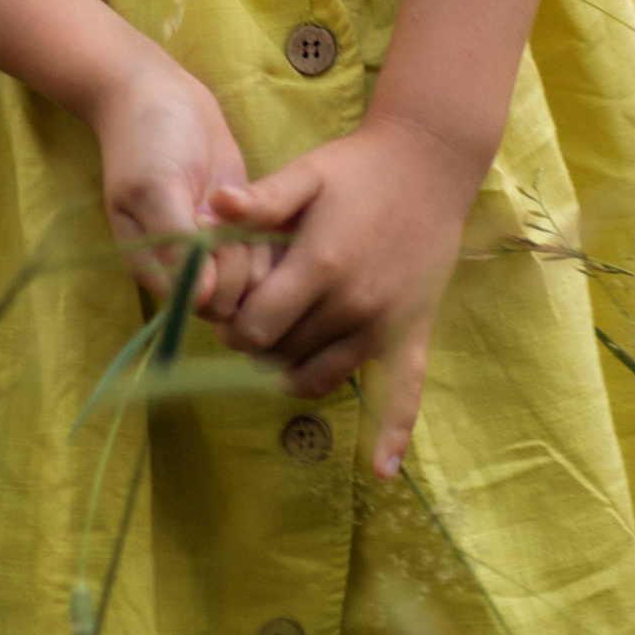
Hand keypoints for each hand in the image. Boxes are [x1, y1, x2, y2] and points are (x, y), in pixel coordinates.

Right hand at [86, 51, 262, 319]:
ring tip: (239, 202)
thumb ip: (177, 244)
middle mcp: (184, 266)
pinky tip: (258, 200)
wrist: (159, 92)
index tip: (206, 228)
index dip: (215, 276)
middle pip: (230, 297)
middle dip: (237, 259)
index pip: (197, 305)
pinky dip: (268, 231)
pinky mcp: (238, 224)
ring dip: (254, 243)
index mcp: (152, 268)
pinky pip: (263, 248)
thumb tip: (203, 298)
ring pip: (251, 276)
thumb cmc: (146, 139)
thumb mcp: (155, 187)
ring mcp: (214, 245)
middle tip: (223, 211)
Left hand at [208, 113, 484, 478]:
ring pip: (322, 377)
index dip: (232, 327)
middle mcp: (353, 305)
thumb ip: (259, 199)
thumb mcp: (305, 174)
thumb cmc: (357, 167)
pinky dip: (392, 435)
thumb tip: (205, 211)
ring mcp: (384, 325)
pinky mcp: (412, 333)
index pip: (257, 329)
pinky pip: (405, 394)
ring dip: (293, 370)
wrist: (429, 162)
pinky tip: (383, 472)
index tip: (229, 310)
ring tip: (283, 344)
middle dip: (259, 345)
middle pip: (283, 356)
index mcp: (321, 266)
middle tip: (253, 319)